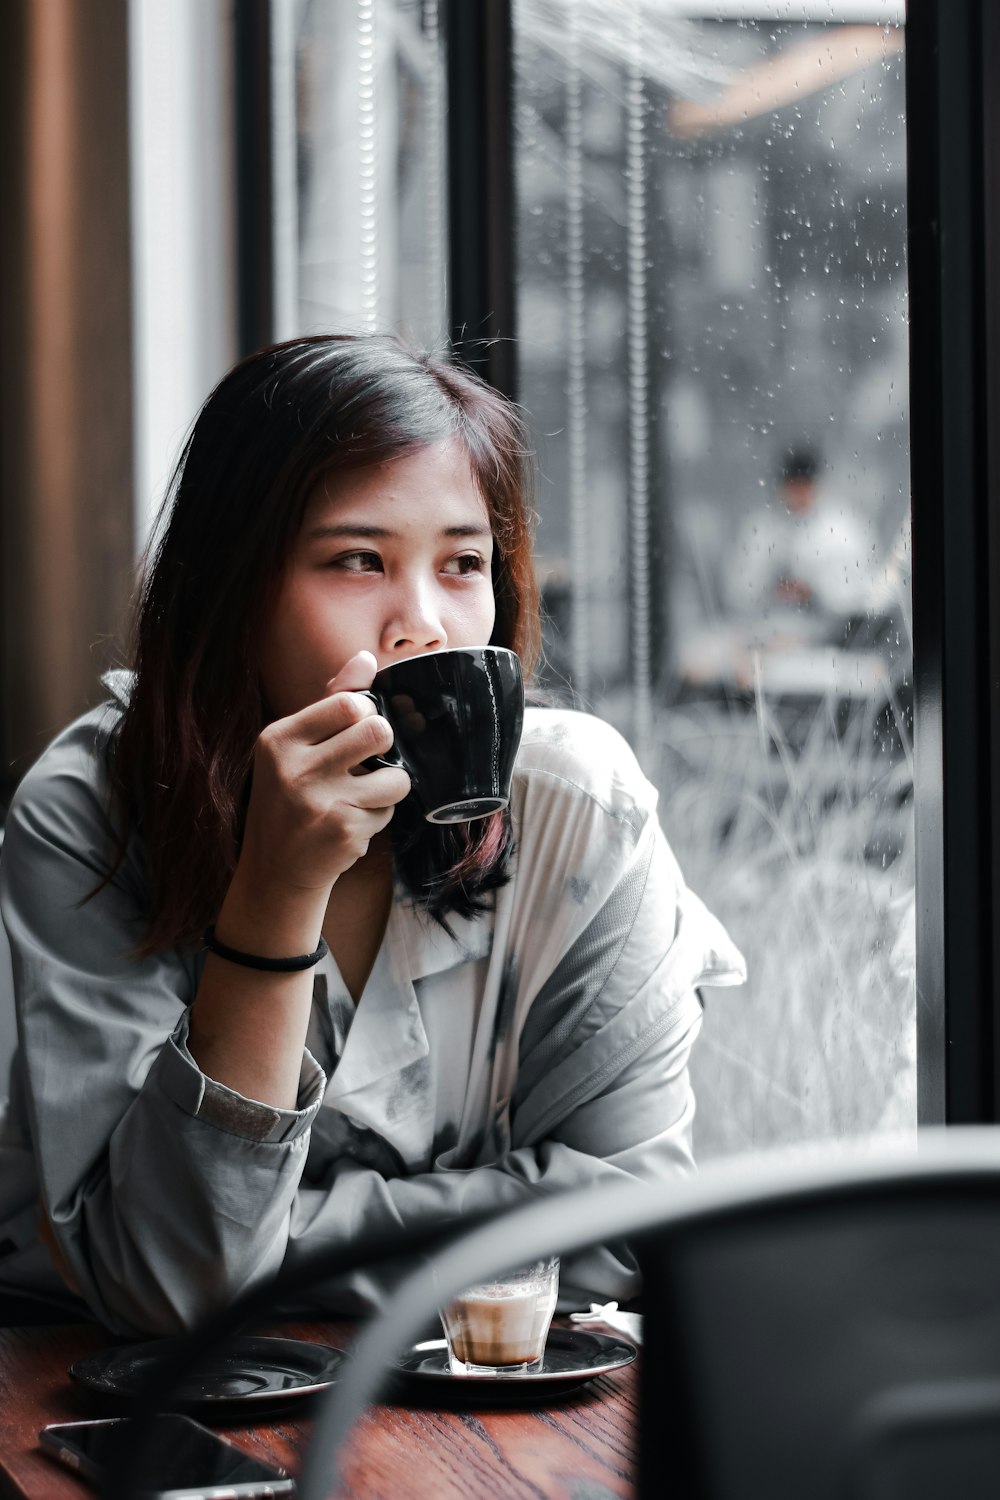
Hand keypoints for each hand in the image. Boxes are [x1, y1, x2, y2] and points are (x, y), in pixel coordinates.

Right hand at [238, 651, 411, 894]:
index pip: (348, 703)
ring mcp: (319, 802)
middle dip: (385, 747)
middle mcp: (294, 769)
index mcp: (279, 739)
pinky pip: (388, 810)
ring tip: (364, 796)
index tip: (359, 729)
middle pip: (378, 731)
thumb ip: (331, 702)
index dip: (367, 714)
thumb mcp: (296, 748)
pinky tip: (352, 824)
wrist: (274, 870)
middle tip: (370, 762)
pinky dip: (378, 816)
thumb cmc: (289, 799)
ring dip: (388, 787)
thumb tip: (365, 659)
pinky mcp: (342, 832)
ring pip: (395, 776)